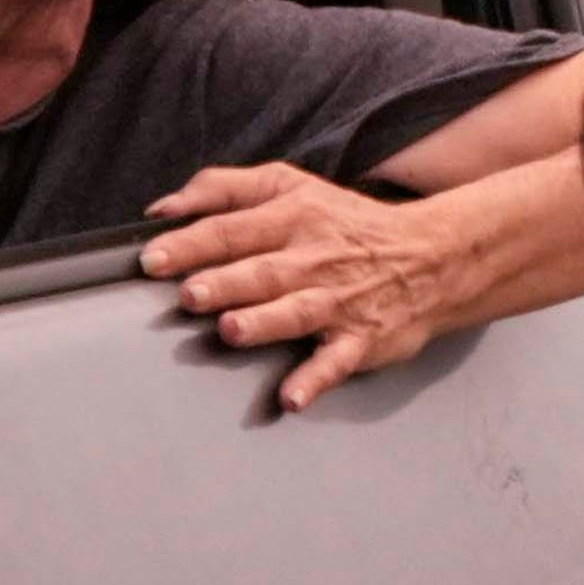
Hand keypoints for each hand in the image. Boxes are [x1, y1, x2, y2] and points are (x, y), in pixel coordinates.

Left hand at [141, 162, 461, 411]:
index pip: (233, 228)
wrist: (431, 256)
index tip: (153, 259)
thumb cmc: (344, 223)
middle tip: (189, 295)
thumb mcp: (289, 186)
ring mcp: (337, 302)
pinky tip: (292, 398)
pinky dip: (315, 380)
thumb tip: (161, 209)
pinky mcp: (360, 339)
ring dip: (263, 322)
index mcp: (291, 216)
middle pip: (261, 270)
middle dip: (225, 282)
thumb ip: (222, 189)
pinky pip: (335, 362)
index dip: (192, 243)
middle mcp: (312, 258)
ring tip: (231, 329)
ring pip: (295, 312)